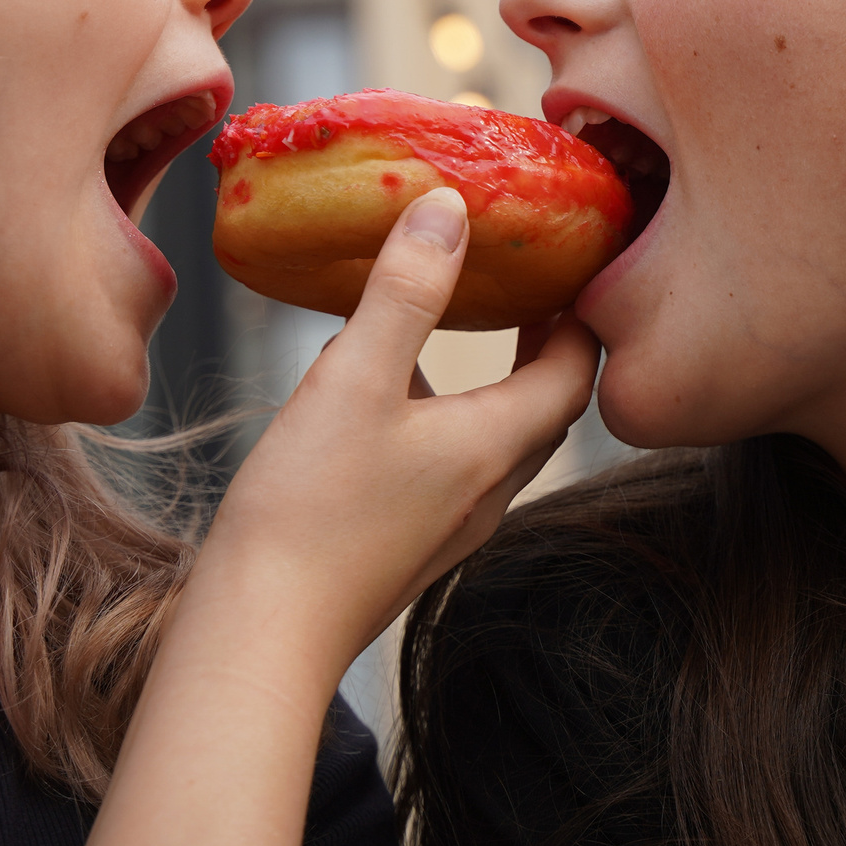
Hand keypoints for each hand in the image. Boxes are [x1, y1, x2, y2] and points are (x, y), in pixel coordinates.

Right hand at [199, 186, 600, 671]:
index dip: (583, 314)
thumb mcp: (353, 380)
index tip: (572, 262)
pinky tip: (373, 393)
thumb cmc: (307, 512)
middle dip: (542, 342)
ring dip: (487, 380)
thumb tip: (448, 210)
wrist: (261, 635)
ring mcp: (448, 524)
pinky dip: (435, 416)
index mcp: (495, 447)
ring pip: (492, 437)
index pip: (575, 371)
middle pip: (542, 406)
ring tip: (451, 321)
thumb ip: (403, 292)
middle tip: (524, 282)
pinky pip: (444, 464)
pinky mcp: (406, 543)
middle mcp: (488, 491)